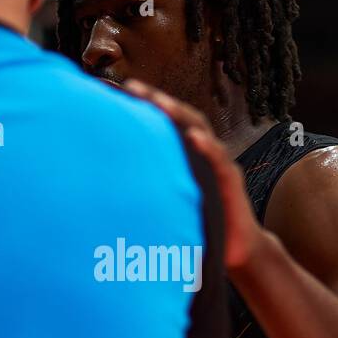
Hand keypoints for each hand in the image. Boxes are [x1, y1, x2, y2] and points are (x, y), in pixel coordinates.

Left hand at [122, 79, 263, 270]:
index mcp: (184, 155)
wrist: (237, 250)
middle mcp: (202, 152)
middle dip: (157, 99)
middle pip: (179, 117)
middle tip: (131, 87)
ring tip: (159, 102)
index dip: (142, 105)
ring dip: (179, 114)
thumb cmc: (197, 225)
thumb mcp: (166, 205)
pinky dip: (208, 147)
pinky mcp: (232, 183)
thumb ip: (143, 193)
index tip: (112, 92)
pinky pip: (220, 161)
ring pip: (199, 130)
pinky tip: (194, 138)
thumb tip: (99, 193)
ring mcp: (218, 165)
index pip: (163, 122)